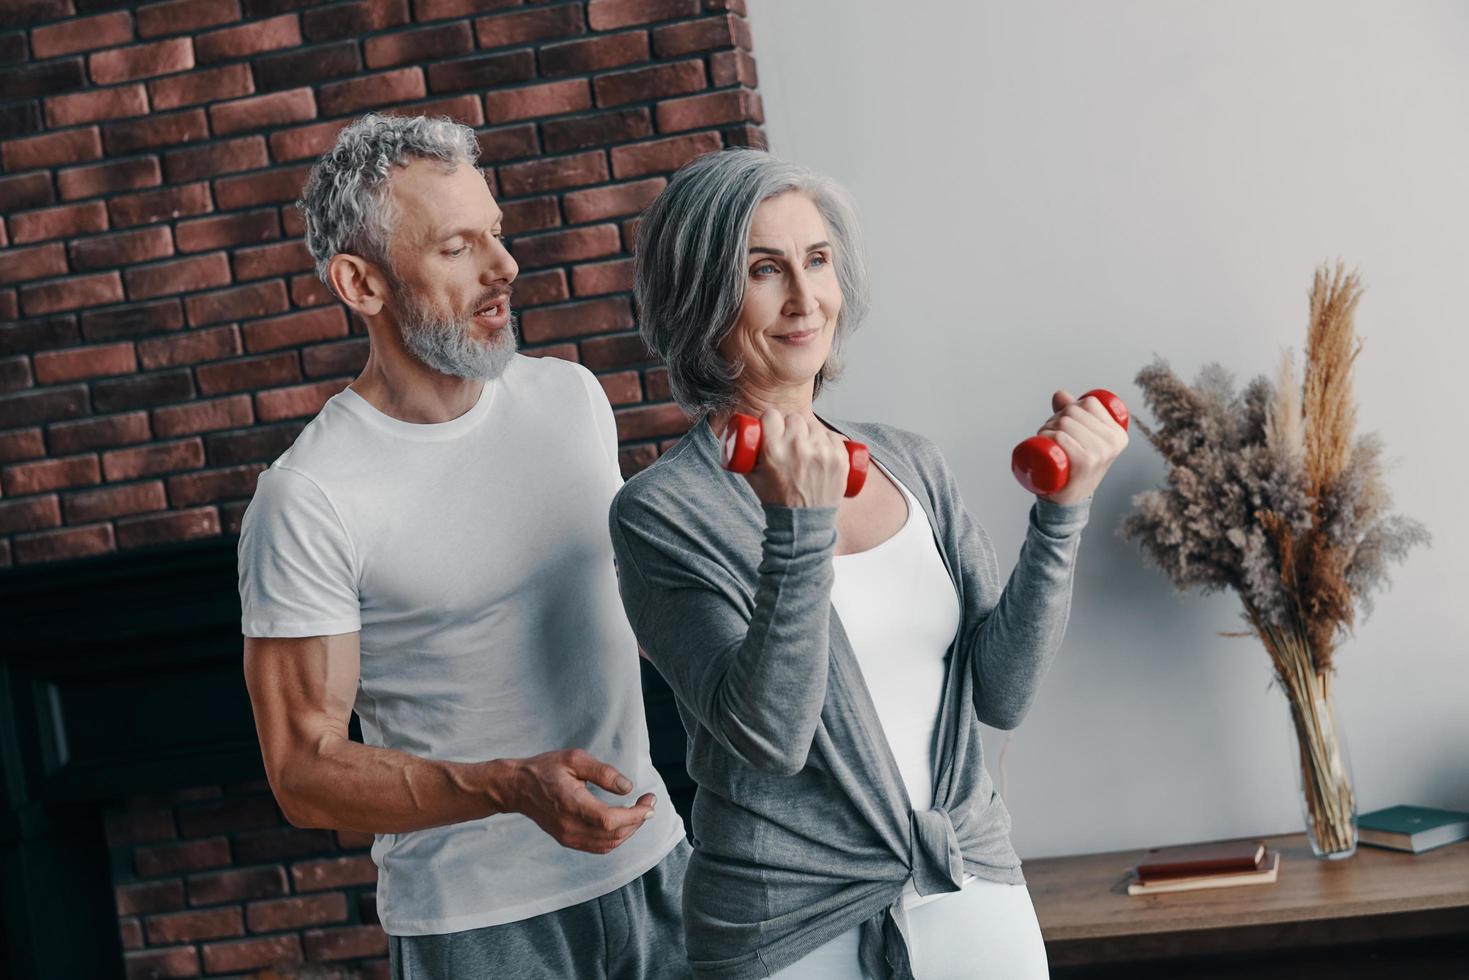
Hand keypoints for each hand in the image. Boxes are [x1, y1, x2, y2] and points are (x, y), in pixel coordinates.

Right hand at [507, 749, 655, 853]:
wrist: (517, 787)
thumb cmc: (546, 769)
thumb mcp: (575, 760)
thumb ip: (603, 772)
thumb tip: (627, 787)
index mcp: (573, 806)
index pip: (612, 821)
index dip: (636, 815)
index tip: (649, 801)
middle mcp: (571, 827)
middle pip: (613, 835)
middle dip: (637, 821)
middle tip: (649, 804)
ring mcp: (568, 837)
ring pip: (607, 845)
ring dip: (628, 831)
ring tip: (638, 812)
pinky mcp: (567, 840)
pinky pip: (597, 847)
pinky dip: (615, 838)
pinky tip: (621, 823)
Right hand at [740, 410, 850, 508]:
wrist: (803, 522)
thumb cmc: (777, 499)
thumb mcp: (752, 476)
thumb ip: (745, 454)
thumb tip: (742, 432)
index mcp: (773, 450)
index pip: (772, 415)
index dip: (771, 421)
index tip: (773, 428)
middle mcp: (798, 447)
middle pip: (794, 418)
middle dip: (790, 427)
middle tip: (789, 441)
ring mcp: (822, 452)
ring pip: (814, 425)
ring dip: (809, 433)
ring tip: (806, 448)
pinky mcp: (839, 458)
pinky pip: (833, 435)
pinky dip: (827, 441)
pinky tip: (821, 451)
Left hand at [1035, 389, 1127, 505]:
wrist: (1069, 500)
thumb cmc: (1074, 465)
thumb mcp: (1080, 439)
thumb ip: (1072, 413)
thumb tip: (1060, 394)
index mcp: (1118, 434)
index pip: (1089, 403)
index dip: (1071, 407)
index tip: (1064, 423)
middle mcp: (1113, 442)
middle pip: (1074, 412)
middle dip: (1054, 418)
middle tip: (1050, 435)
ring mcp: (1100, 453)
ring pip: (1065, 423)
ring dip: (1047, 428)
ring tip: (1046, 441)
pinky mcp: (1085, 462)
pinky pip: (1063, 438)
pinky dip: (1050, 437)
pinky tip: (1046, 442)